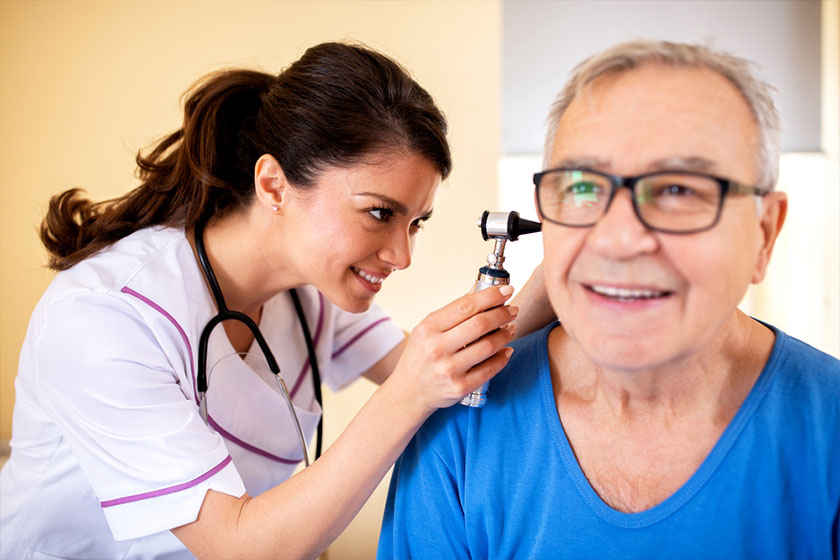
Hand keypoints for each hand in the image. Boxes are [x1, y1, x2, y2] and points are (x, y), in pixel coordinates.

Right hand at [387, 285, 517, 414]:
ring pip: (488, 346)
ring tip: (510, 328)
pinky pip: (490, 369)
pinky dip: (503, 357)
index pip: (465, 306)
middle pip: (480, 324)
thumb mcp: (426, 330)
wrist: (409, 392)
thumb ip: (451, 313)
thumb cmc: (420, 356)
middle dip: (502, 314)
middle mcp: (437, 348)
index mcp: (428, 328)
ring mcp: (449, 369)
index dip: (490, 296)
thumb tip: (479, 293)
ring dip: (505, 334)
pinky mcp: (460, 387)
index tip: (506, 290)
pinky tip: (507, 350)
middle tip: (512, 310)